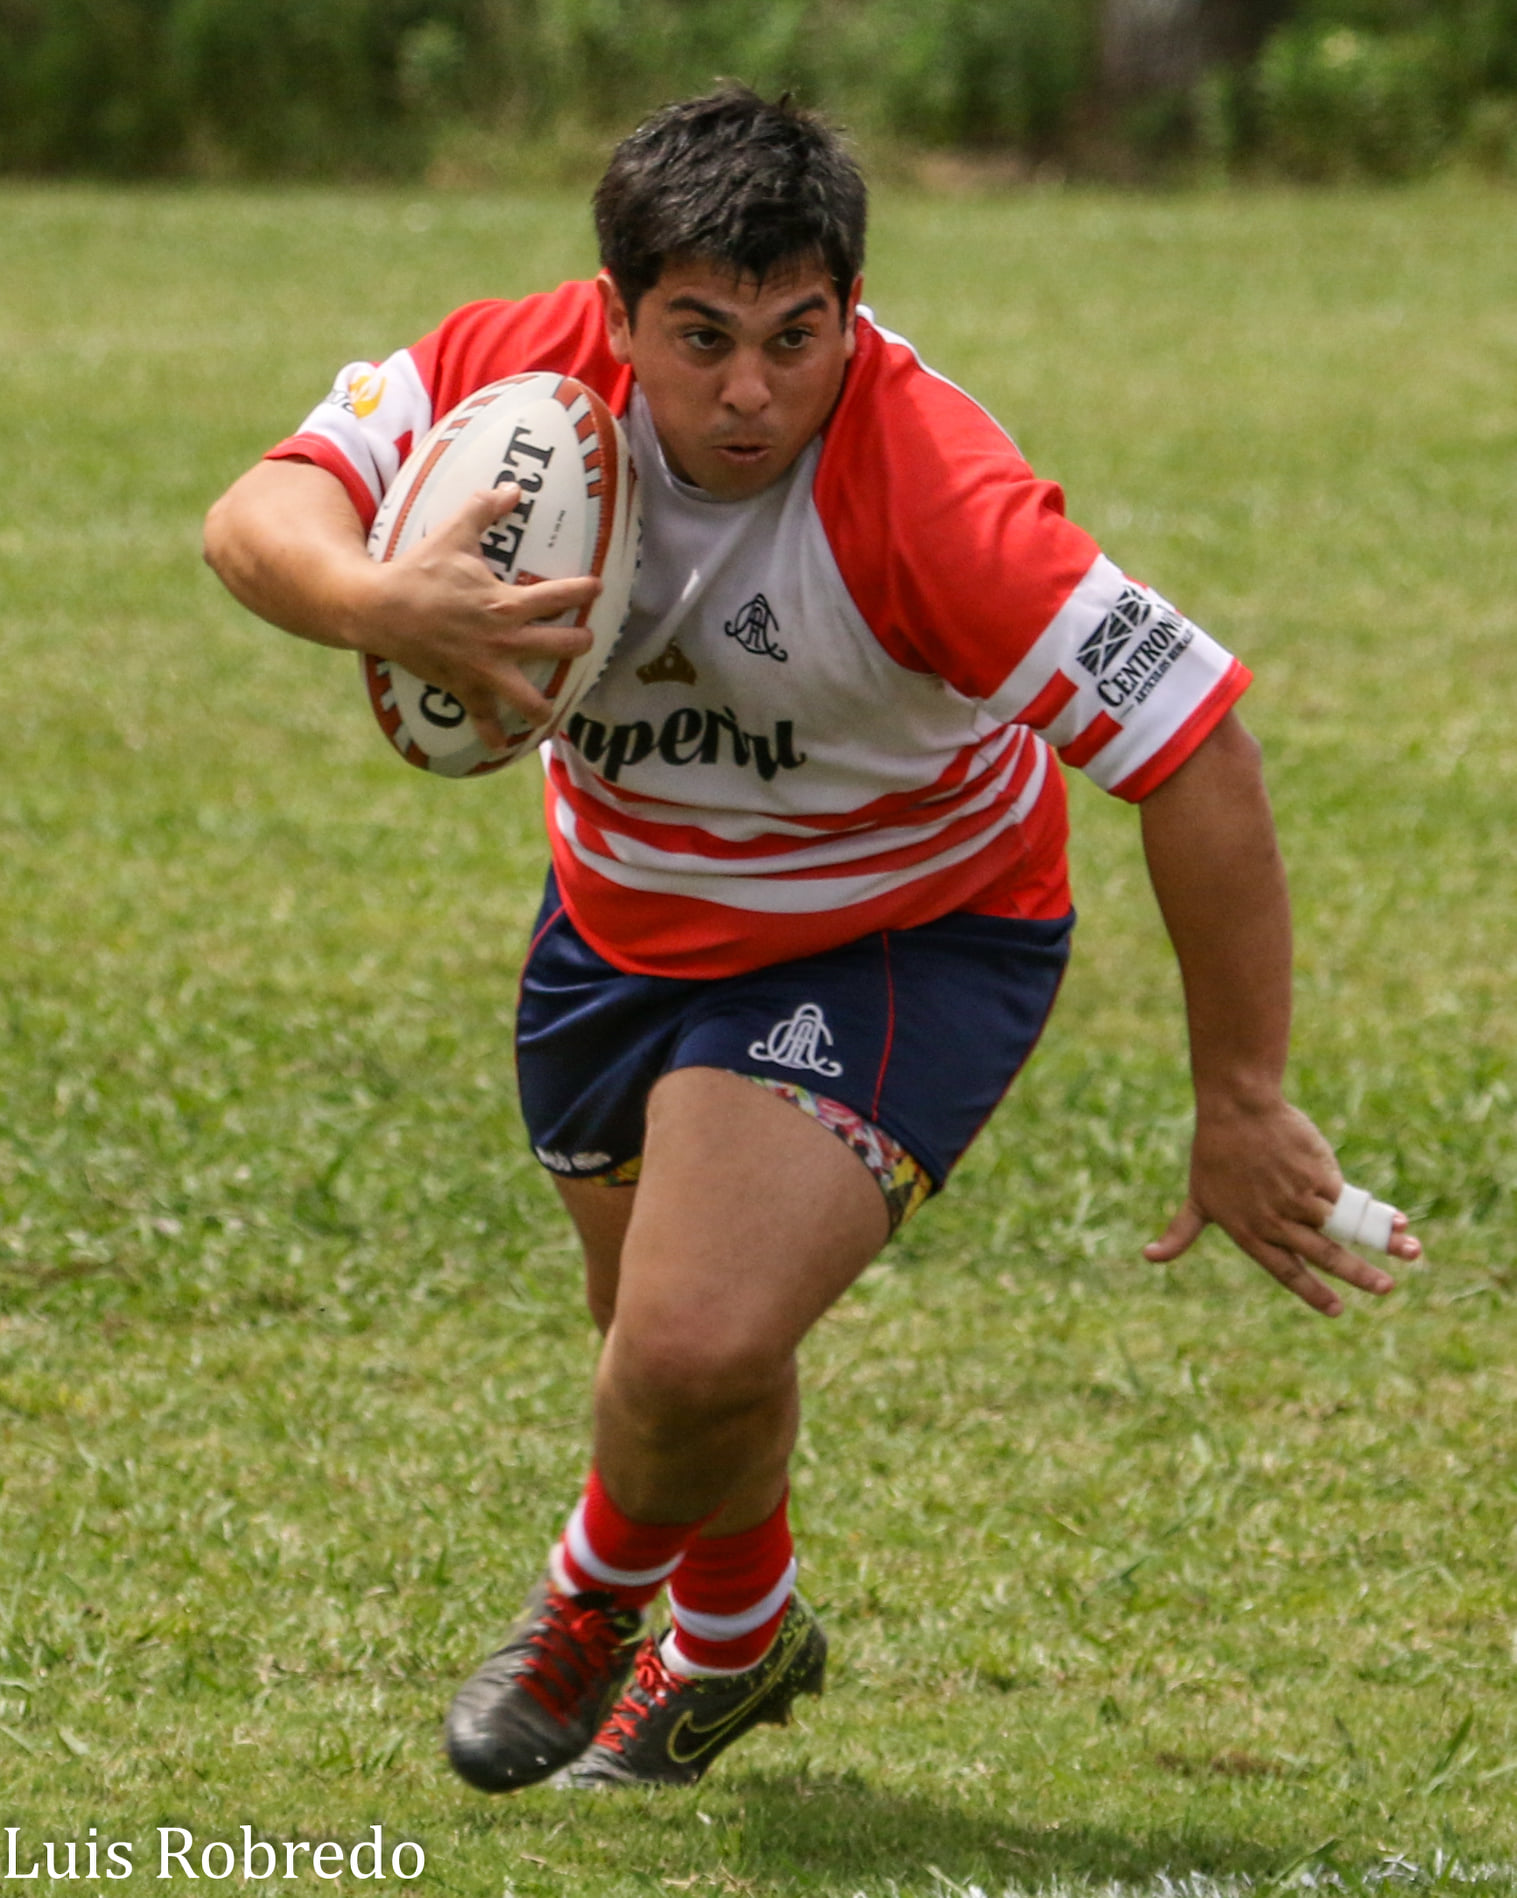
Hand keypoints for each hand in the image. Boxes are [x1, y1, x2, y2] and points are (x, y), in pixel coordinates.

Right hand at [360, 484, 600, 750]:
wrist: (379, 608)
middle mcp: (504, 640)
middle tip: (585, 641)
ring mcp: (486, 669)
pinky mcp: (464, 688)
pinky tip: (505, 745)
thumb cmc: (418, 572)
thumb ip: (484, 510)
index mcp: (507, 603)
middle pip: (562, 646)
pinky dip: (495, 735)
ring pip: (531, 698)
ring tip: (555, 708)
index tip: (598, 588)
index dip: (584, 591)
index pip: (560, 595)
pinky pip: (485, 719)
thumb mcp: (453, 535)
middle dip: (579, 644)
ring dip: (546, 705)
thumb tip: (512, 488)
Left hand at [1143, 1096, 1419, 1315]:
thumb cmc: (1214, 1155)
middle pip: (1323, 1255)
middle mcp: (1276, 1219)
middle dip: (1358, 1275)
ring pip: (1342, 1227)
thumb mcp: (1197, 1199)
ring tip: (1411, 1254)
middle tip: (1385, 1291)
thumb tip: (1148, 1258)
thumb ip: (1181, 1233)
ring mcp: (1298, 1196)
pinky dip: (1375, 1210)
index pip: (1285, 1271)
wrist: (1236, 1108)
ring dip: (1380, 1243)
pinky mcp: (1316, 1174)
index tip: (1337, 1310)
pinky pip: (1349, 1198)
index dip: (1312, 1292)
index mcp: (1249, 1232)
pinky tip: (1397, 1221)